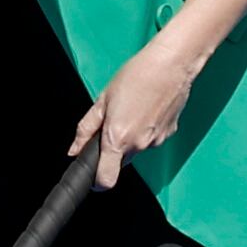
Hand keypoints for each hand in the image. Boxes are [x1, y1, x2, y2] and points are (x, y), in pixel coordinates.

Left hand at [68, 35, 197, 187]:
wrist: (172, 64)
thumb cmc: (137, 75)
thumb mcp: (102, 99)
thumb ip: (86, 129)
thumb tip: (74, 149)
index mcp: (118, 138)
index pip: (106, 180)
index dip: (97, 182)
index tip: (93, 178)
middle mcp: (138, 145)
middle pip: (120, 161)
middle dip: (114, 148)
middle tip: (114, 120)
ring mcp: (156, 141)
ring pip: (136, 149)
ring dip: (131, 136)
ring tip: (133, 108)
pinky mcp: (169, 134)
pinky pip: (151, 139)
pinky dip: (146, 129)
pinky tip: (147, 108)